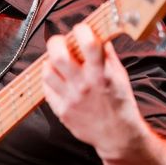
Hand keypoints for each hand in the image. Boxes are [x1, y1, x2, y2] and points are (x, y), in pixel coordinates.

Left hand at [41, 23, 147, 159]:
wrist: (118, 135)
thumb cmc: (119, 102)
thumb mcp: (119, 75)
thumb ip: (107, 53)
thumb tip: (98, 32)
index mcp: (101, 74)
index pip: (88, 44)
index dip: (81, 30)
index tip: (81, 29)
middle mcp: (84, 85)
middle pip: (58, 56)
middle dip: (56, 42)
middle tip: (60, 42)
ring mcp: (71, 99)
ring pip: (47, 72)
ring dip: (49, 62)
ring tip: (57, 62)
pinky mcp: (62, 111)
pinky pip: (46, 89)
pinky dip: (49, 80)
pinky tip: (56, 78)